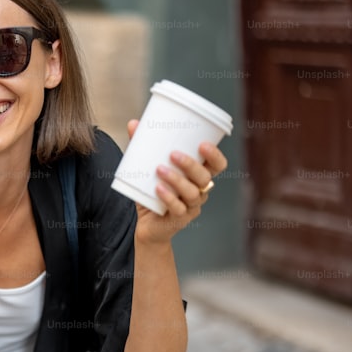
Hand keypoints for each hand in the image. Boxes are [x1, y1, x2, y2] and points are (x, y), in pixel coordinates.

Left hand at [126, 119, 228, 244]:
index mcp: (198, 177)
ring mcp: (191, 207)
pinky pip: (178, 209)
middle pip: (205, 178)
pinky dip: (169, 198)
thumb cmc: (153, 195)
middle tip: (173, 154)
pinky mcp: (179, 220)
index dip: (215, 155)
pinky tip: (158, 189)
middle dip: (192, 165)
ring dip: (177, 180)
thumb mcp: (147, 171)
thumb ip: (142, 148)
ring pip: (192, 193)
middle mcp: (199, 192)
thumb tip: (133, 123)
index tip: (203, 144)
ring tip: (160, 170)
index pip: (217, 165)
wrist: (148, 227)